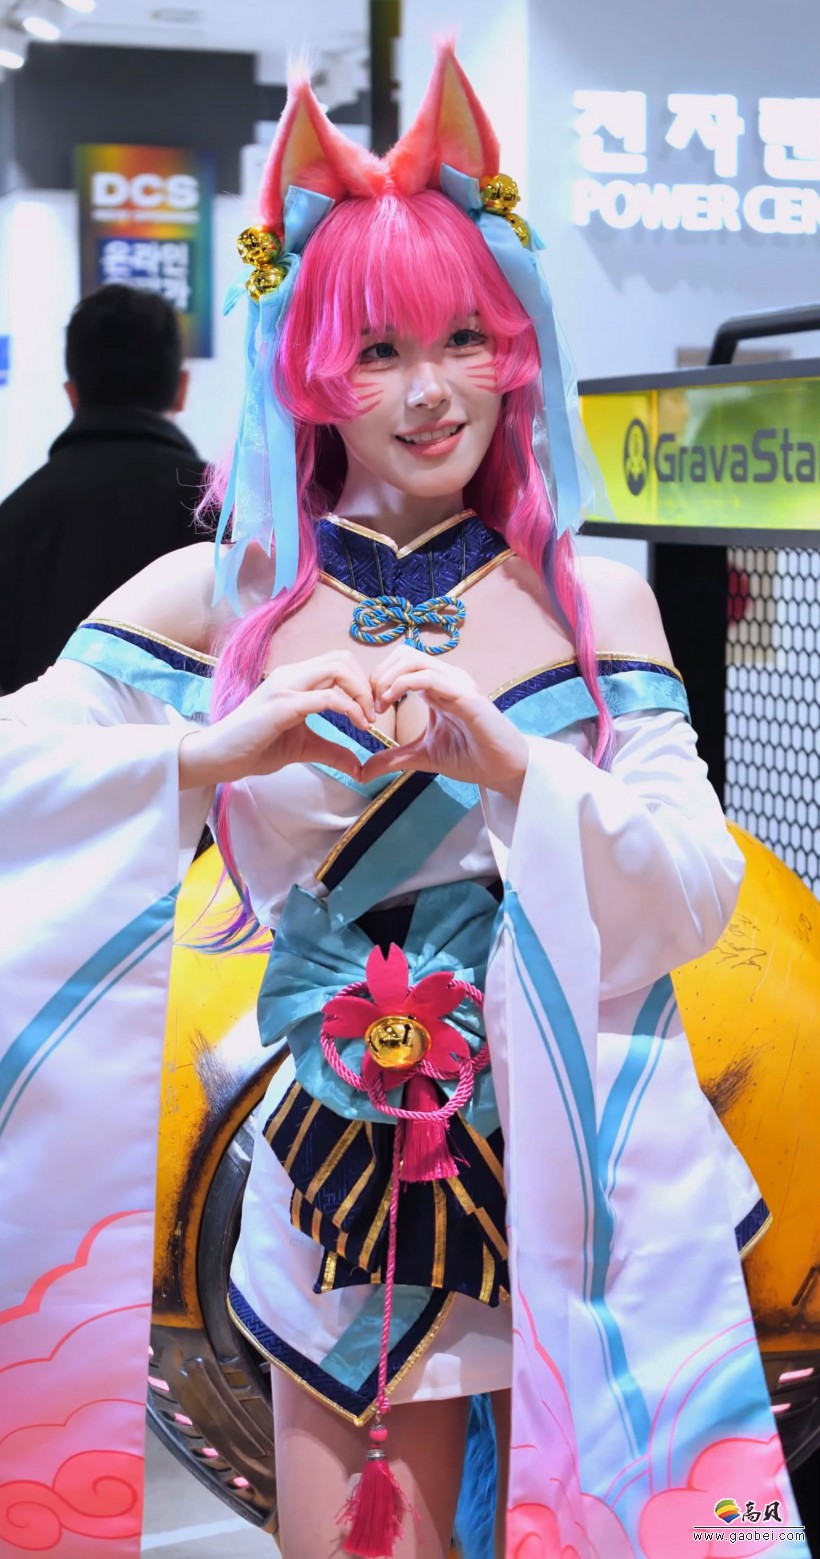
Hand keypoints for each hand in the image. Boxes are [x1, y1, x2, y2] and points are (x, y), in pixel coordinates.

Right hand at [179, 652, 374, 788]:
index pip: (338, 662)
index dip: (362, 683)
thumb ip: (332, 751)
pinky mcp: (283, 705)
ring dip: (362, 693)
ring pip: (338, 669)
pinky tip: (357, 727)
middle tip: (375, 714)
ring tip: (367, 721)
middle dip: (367, 684)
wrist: (219, 756)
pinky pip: (328, 698)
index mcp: (296, 678)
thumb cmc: (255, 747)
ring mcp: (286, 686)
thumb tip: (359, 767)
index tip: (371, 712)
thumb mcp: (304, 748)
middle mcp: (291, 674)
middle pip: (343, 658)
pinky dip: (351, 709)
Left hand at [361, 646, 528, 798]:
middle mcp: (447, 679)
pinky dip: (403, 683)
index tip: (369, 709)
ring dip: (388, 677)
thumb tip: (363, 772)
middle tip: (371, 705)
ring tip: (379, 704)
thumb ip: (393, 758)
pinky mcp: (465, 696)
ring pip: (413, 659)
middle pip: (404, 654)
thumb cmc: (470, 757)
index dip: (379, 680)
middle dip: (379, 674)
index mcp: (437, 687)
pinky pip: (429, 677)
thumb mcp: (422, 756)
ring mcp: (457, 684)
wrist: (502, 770)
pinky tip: (391, 702)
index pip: (402, 664)